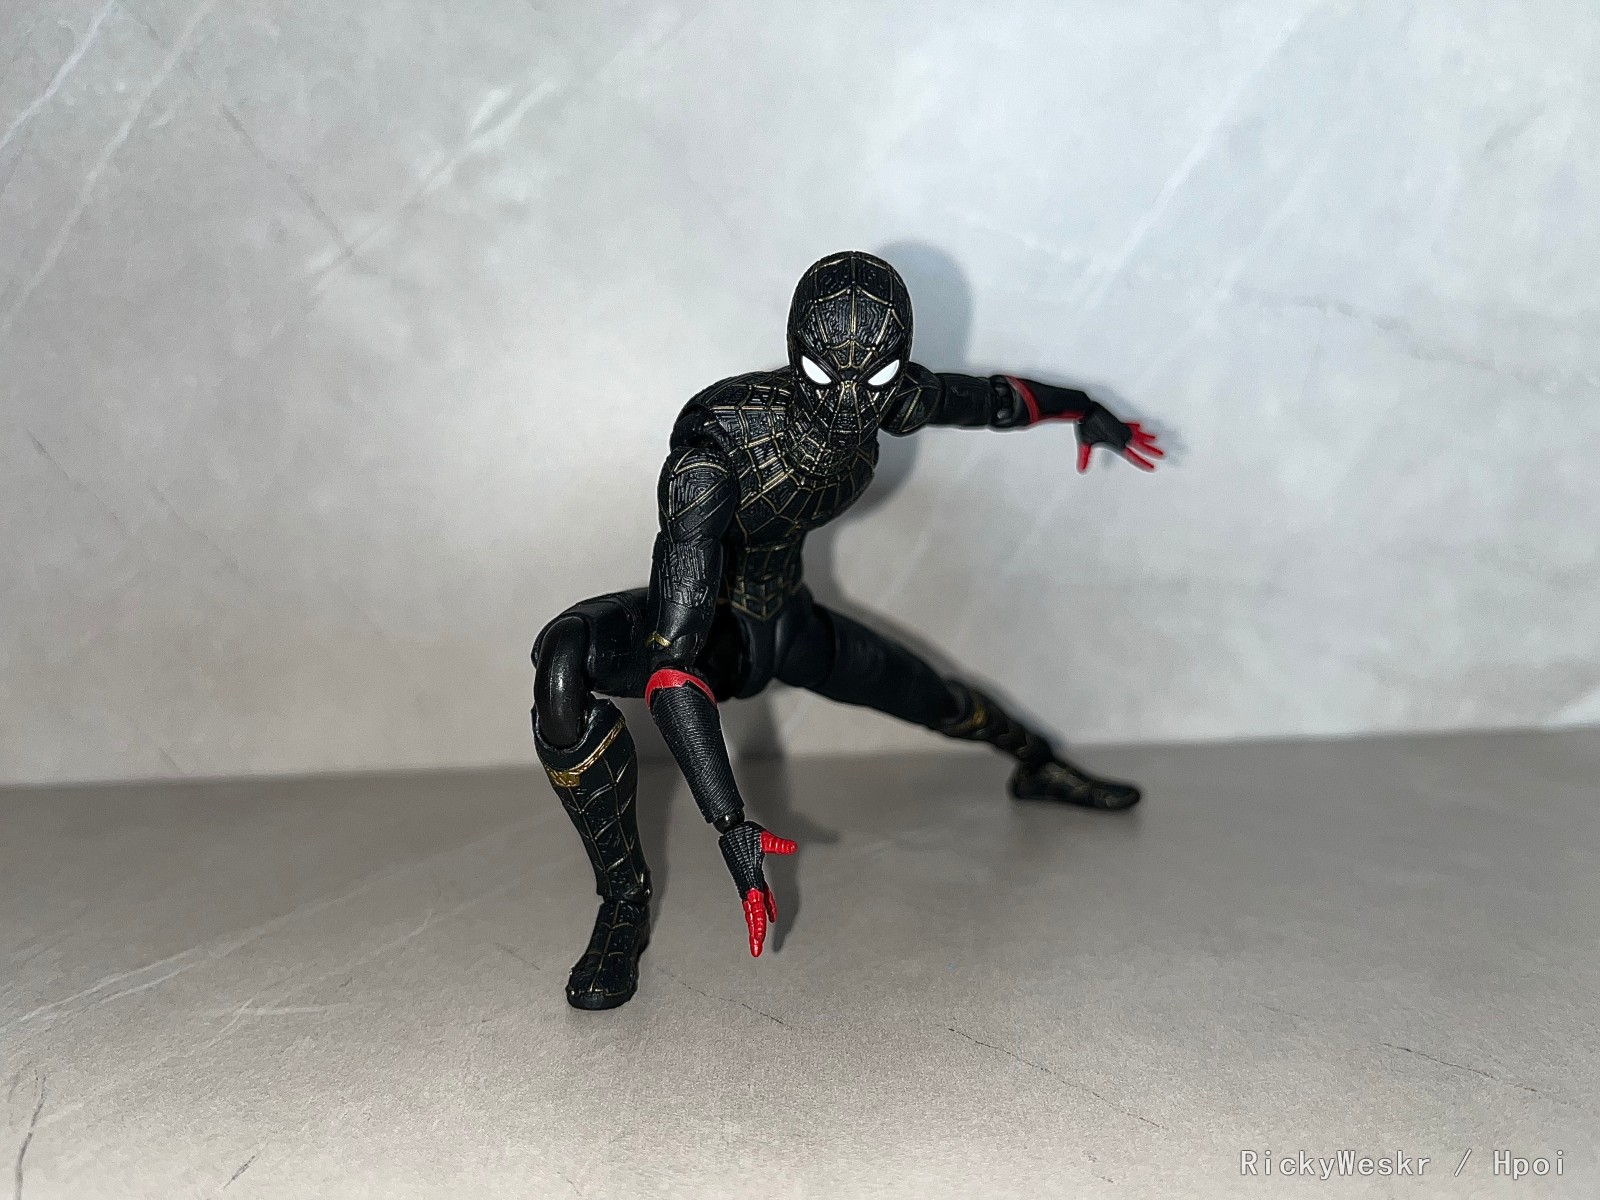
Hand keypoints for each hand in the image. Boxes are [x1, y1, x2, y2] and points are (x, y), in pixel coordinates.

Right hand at [716, 821, 796, 955]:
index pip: (756, 905)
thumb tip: (792, 847)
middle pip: (752, 914)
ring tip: (758, 941)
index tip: (760, 933)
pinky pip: (757, 901)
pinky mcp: (750, 881)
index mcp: (751, 878)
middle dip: (754, 933)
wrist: (732, 831)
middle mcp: (749, 885)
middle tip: (756, 950)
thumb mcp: (766, 839)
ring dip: (755, 926)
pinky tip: (770, 917)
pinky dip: (763, 910)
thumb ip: (779, 844)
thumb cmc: (746, 834)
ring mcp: (748, 884)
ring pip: (752, 910)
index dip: (758, 920)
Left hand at [1076, 406, 1163, 472]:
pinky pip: (1130, 424)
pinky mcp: (1117, 420)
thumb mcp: (1085, 443)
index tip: (1152, 467)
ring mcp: (1121, 427)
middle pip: (1141, 445)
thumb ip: (1085, 457)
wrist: (1085, 408)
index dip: (1142, 462)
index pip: (1132, 456)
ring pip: (1138, 433)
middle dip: (1152, 451)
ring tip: (1155, 439)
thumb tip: (1081, 469)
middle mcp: (1121, 434)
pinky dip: (1136, 426)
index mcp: (1116, 442)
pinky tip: (1140, 426)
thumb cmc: (1085, 424)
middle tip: (1162, 454)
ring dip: (1147, 437)